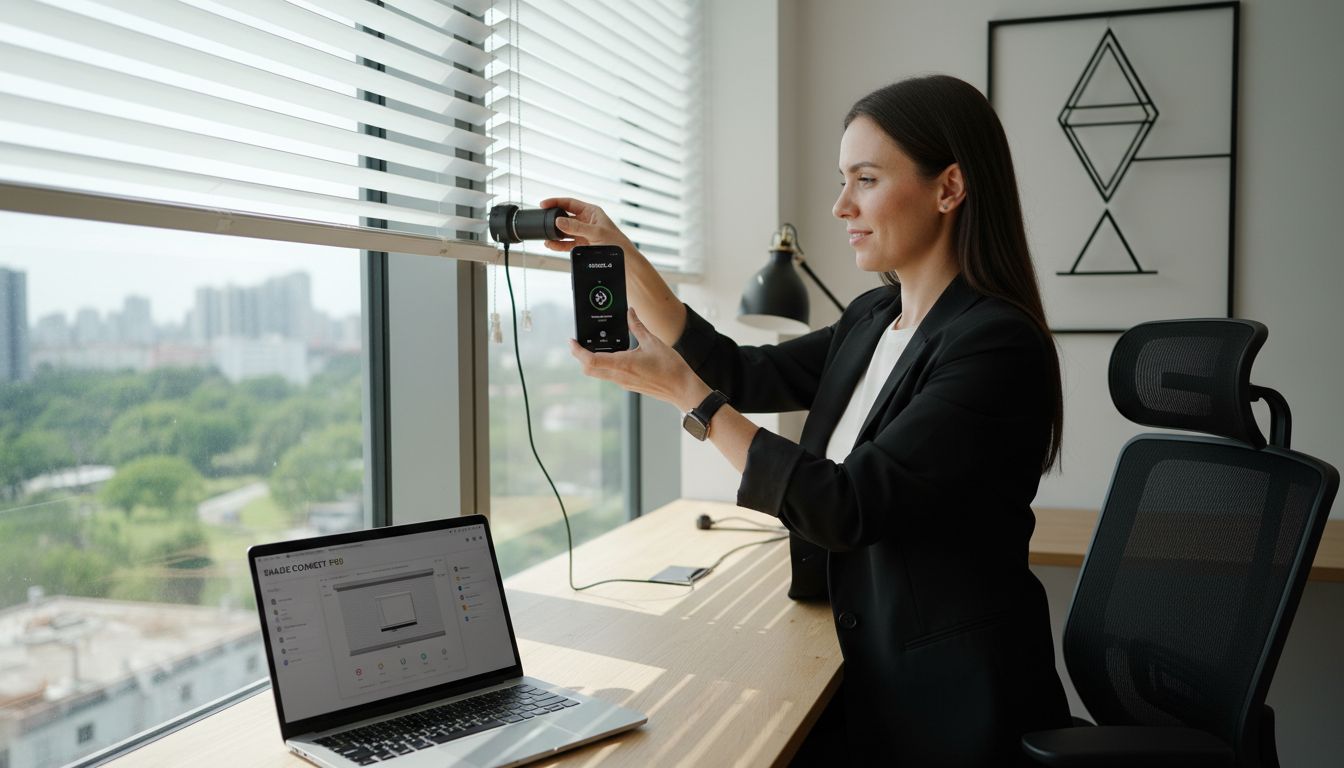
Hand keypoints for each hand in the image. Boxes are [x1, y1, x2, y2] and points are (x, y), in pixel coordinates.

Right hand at [539, 196, 635, 254]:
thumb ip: (576, 227)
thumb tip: (558, 221)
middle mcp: (586, 221)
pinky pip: (567, 243)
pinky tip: (551, 244)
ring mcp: (583, 233)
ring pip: (564, 231)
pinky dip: (558, 244)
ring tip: (545, 235)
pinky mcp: (582, 245)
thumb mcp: (595, 233)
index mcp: (591, 212)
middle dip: (553, 219)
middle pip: (565, 217)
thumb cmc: (616, 243)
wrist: (624, 261)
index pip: (570, 203)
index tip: (543, 204)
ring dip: (555, 233)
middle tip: (542, 221)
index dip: (556, 202)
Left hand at [569, 308, 710, 410]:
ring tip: (595, 346)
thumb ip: (638, 326)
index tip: (572, 341)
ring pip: (599, 373)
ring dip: (592, 361)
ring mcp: (623, 382)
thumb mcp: (653, 341)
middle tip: (578, 343)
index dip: (577, 351)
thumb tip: (630, 312)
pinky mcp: (629, 385)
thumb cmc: (671, 368)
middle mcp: (619, 376)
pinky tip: (614, 355)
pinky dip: (605, 365)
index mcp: (623, 364)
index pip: (590, 360)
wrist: (682, 389)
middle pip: (589, 369)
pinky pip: (610, 375)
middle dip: (580, 356)